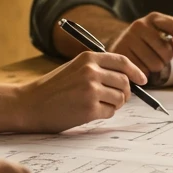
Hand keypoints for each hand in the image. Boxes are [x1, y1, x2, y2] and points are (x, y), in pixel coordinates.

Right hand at [18, 51, 146, 132]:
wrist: (29, 104)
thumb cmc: (52, 88)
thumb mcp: (74, 68)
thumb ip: (97, 69)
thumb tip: (127, 79)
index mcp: (88, 58)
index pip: (122, 61)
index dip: (136, 71)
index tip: (142, 80)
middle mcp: (91, 71)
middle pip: (125, 82)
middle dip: (125, 93)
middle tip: (116, 99)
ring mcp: (91, 90)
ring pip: (120, 98)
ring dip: (114, 104)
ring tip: (98, 105)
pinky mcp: (89, 109)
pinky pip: (110, 112)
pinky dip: (105, 114)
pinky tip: (90, 112)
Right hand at [109, 12, 172, 74]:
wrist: (122, 42)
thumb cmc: (148, 38)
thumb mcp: (161, 29)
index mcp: (153, 18)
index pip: (172, 25)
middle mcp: (140, 26)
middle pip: (166, 51)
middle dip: (168, 58)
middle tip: (163, 57)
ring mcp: (129, 39)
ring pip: (156, 64)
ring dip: (158, 66)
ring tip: (153, 61)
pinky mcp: (122, 53)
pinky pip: (143, 71)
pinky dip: (146, 72)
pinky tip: (142, 65)